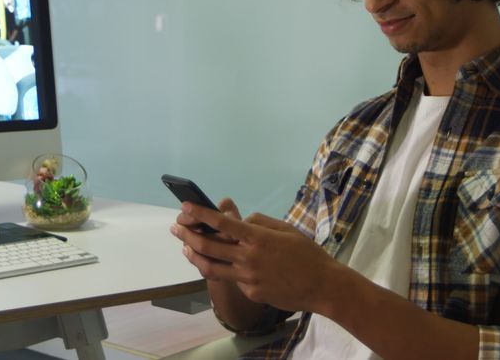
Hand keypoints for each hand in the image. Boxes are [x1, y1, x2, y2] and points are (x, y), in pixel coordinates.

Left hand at [171, 201, 339, 313]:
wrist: (323, 286)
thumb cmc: (307, 254)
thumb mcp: (286, 229)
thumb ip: (259, 223)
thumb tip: (240, 221)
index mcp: (258, 238)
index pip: (222, 223)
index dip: (201, 214)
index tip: (185, 206)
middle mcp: (249, 258)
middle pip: (208, 246)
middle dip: (187, 235)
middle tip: (176, 228)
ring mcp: (248, 278)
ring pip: (211, 268)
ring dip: (194, 256)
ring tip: (186, 248)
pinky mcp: (251, 293)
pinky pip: (233, 279)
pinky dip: (227, 270)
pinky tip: (226, 264)